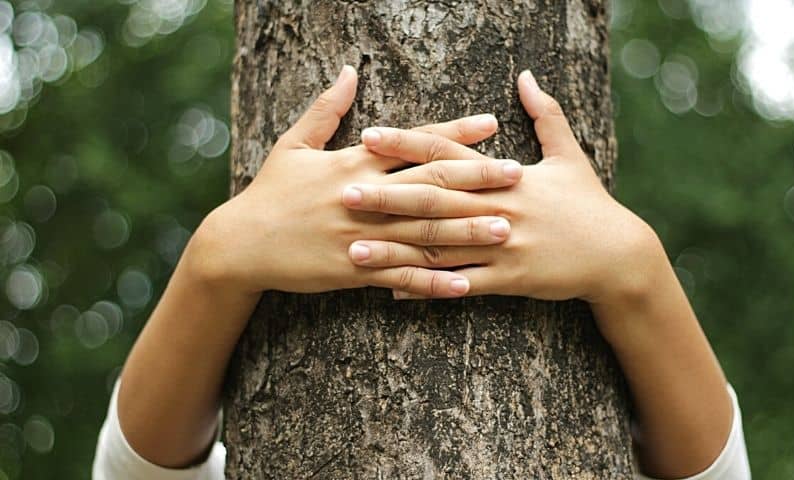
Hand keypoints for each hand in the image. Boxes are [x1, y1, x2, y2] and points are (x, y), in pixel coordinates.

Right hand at [188, 66, 523, 297]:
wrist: (239, 244)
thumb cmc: (269, 192)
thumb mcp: (292, 144)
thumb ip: (325, 109)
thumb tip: (348, 71)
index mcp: (353, 163)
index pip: (413, 143)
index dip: (454, 133)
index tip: (491, 124)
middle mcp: (364, 197)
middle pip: (430, 185)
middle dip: (476, 179)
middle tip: (517, 175)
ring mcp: (362, 236)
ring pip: (423, 232)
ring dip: (466, 232)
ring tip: (505, 229)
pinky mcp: (354, 271)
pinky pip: (401, 276)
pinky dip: (433, 281)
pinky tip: (464, 285)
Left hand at [345, 70, 661, 305]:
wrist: (617, 255)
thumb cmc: (590, 203)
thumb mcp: (570, 155)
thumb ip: (546, 115)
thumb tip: (527, 76)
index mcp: (506, 176)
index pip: (448, 154)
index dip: (408, 143)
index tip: (370, 136)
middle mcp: (498, 208)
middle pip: (433, 200)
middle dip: (387, 196)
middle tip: (344, 193)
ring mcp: (502, 245)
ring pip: (439, 246)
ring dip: (394, 249)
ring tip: (354, 250)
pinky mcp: (509, 279)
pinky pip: (461, 285)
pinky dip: (427, 287)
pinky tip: (393, 290)